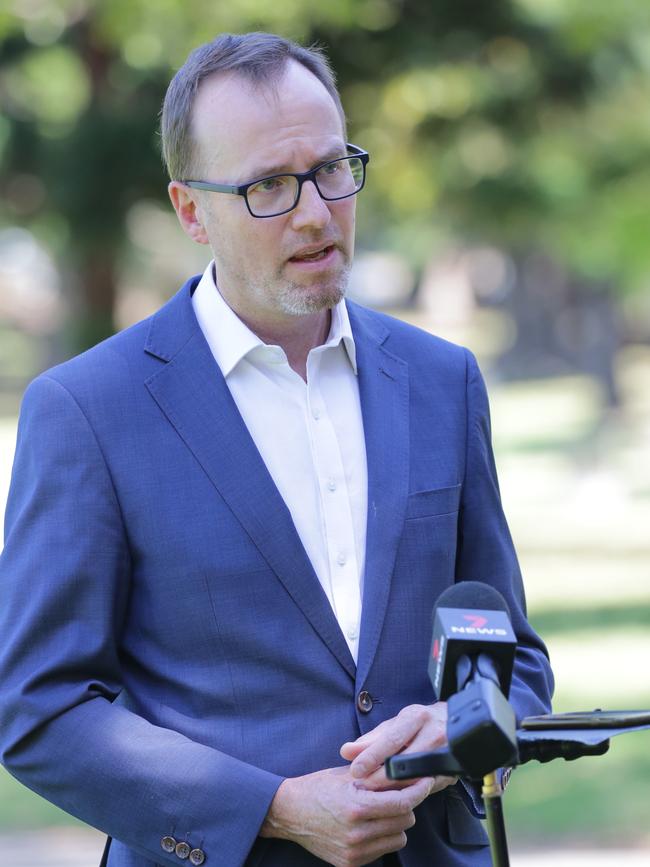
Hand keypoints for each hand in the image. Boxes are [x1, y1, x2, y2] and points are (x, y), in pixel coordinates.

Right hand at [259, 764, 434, 866]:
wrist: (290, 812)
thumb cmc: (319, 788)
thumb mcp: (349, 775)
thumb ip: (380, 776)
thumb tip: (409, 771)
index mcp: (357, 807)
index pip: (403, 803)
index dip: (419, 790)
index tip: (426, 781)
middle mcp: (357, 833)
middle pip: (405, 821)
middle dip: (405, 805)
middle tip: (394, 794)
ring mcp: (354, 852)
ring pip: (398, 839)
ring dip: (395, 824)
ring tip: (380, 811)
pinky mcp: (350, 864)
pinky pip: (382, 851)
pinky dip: (382, 837)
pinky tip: (369, 825)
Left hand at [340, 703, 456, 793]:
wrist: (451, 721)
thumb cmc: (418, 723)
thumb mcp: (394, 724)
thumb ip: (370, 739)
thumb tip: (346, 751)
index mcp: (416, 717)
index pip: (391, 740)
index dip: (371, 757)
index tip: (355, 770)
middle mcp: (434, 732)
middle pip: (403, 762)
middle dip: (379, 778)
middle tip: (362, 787)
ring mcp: (446, 752)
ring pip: (414, 778)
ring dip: (392, 788)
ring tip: (374, 793)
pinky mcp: (452, 770)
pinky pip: (426, 788)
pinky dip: (408, 792)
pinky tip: (395, 795)